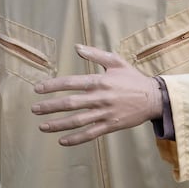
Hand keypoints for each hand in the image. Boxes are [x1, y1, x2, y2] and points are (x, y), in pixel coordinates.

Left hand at [31, 44, 161, 145]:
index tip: (38, 89)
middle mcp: (100, 98)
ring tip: (42, 127)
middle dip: (50, 106)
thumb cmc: (132, 78)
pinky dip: (76, 138)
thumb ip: (95, 54)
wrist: (154, 98)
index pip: (70, 83)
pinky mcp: (111, 126)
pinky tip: (62, 140)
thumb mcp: (115, 61)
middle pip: (70, 103)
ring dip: (58, 124)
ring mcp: (105, 113)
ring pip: (77, 121)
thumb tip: (77, 47)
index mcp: (99, 81)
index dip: (52, 86)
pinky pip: (91, 134)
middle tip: (34, 109)